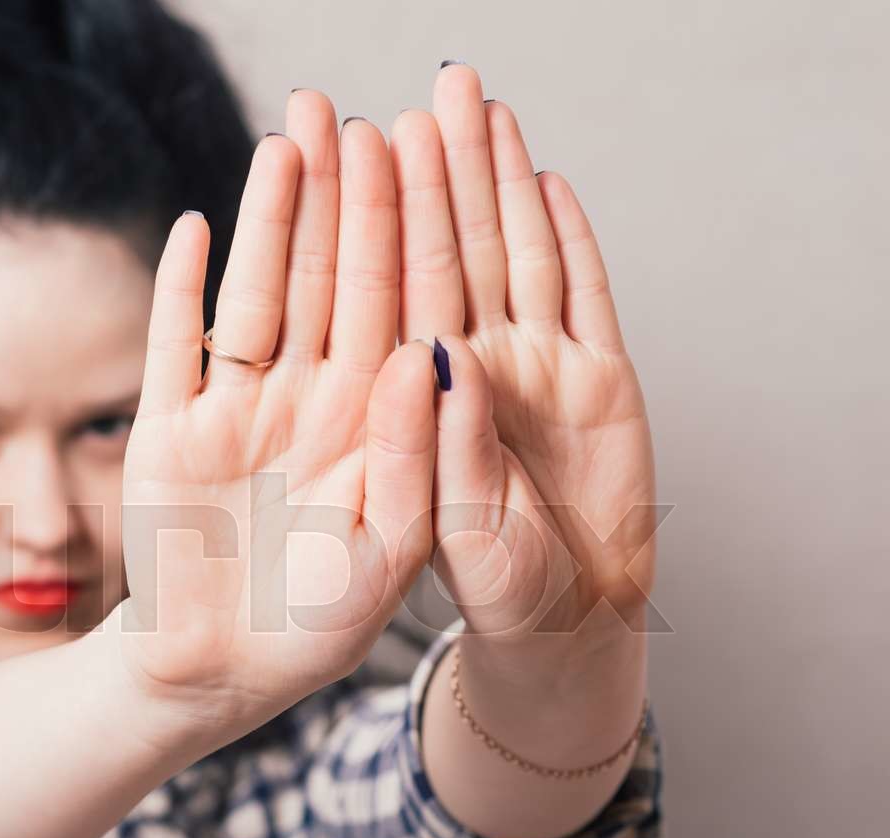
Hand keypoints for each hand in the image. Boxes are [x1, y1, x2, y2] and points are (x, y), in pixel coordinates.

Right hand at [114, 92, 438, 729]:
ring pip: (255, 297)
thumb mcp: (389, 556)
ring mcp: (235, 412)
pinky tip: (193, 228)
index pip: (392, 310)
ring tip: (281, 141)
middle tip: (340, 106)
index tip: (411, 154)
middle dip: (337, 197)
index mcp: (371, 429)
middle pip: (328, 283)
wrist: (212, 679)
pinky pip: (173, 348)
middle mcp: (307, 405)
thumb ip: (415, 458)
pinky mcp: (167, 432)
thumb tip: (426, 356)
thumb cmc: (312, 633)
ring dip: (267, 222)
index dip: (400, 232)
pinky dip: (179, 293)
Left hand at [392, 64, 658, 661]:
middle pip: (443, 256)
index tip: (358, 144)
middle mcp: (468, 374)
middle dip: (430, 175)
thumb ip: (430, 449)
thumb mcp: (439, 537)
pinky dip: (570, 239)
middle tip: (422, 91)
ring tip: (479, 105)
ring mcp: (535, 369)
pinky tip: (544, 179)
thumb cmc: (484, 593)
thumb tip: (428, 356)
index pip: (386, 295)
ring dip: (495, 184)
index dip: (374, 220)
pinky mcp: (600, 379)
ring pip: (511, 258)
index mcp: (408, 406)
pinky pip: (583, 295)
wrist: (563, 626)